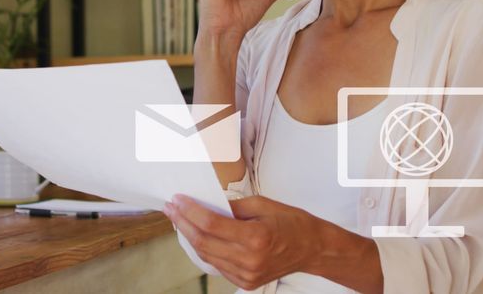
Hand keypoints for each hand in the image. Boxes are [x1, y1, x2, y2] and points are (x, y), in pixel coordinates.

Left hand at [163, 194, 322, 289]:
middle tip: (171, 208)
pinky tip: (197, 236)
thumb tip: (207, 204)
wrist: (312, 249)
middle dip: (183, 223)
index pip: (211, 224)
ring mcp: (247, 274)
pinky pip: (217, 265)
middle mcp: (249, 259)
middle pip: (204, 241)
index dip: (190, 211)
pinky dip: (204, 249)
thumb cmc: (291, 222)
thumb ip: (233, 206)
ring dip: (189, 236)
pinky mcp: (246, 282)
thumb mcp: (263, 204)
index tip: (177, 199)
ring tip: (179, 219)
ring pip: (206, 255)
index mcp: (255, 237)